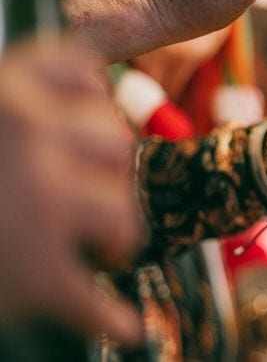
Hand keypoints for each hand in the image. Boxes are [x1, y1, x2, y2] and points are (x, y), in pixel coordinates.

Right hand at [0, 38, 142, 342]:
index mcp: (4, 92)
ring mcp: (37, 200)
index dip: (94, 105)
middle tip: (90, 201)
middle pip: (113, 143)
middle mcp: (28, 132)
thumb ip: (16, 113)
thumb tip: (101, 110)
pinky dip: (107, 318)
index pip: (83, 76)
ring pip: (120, 212)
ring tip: (100, 252)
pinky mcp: (35, 272)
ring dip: (116, 237)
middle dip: (106, 175)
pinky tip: (120, 325)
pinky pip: (93, 299)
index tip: (90, 126)